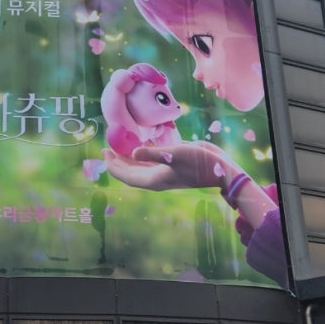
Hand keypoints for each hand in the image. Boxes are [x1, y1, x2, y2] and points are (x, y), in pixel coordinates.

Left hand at [103, 141, 240, 190]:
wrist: (220, 169)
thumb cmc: (198, 163)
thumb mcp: (174, 155)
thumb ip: (152, 154)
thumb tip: (133, 153)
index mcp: (153, 180)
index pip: (126, 176)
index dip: (113, 165)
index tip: (104, 152)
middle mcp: (156, 178)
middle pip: (130, 172)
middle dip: (117, 161)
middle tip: (107, 146)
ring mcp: (164, 172)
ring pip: (139, 167)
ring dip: (128, 157)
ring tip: (120, 144)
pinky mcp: (172, 165)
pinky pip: (151, 161)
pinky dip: (142, 153)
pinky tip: (140, 143)